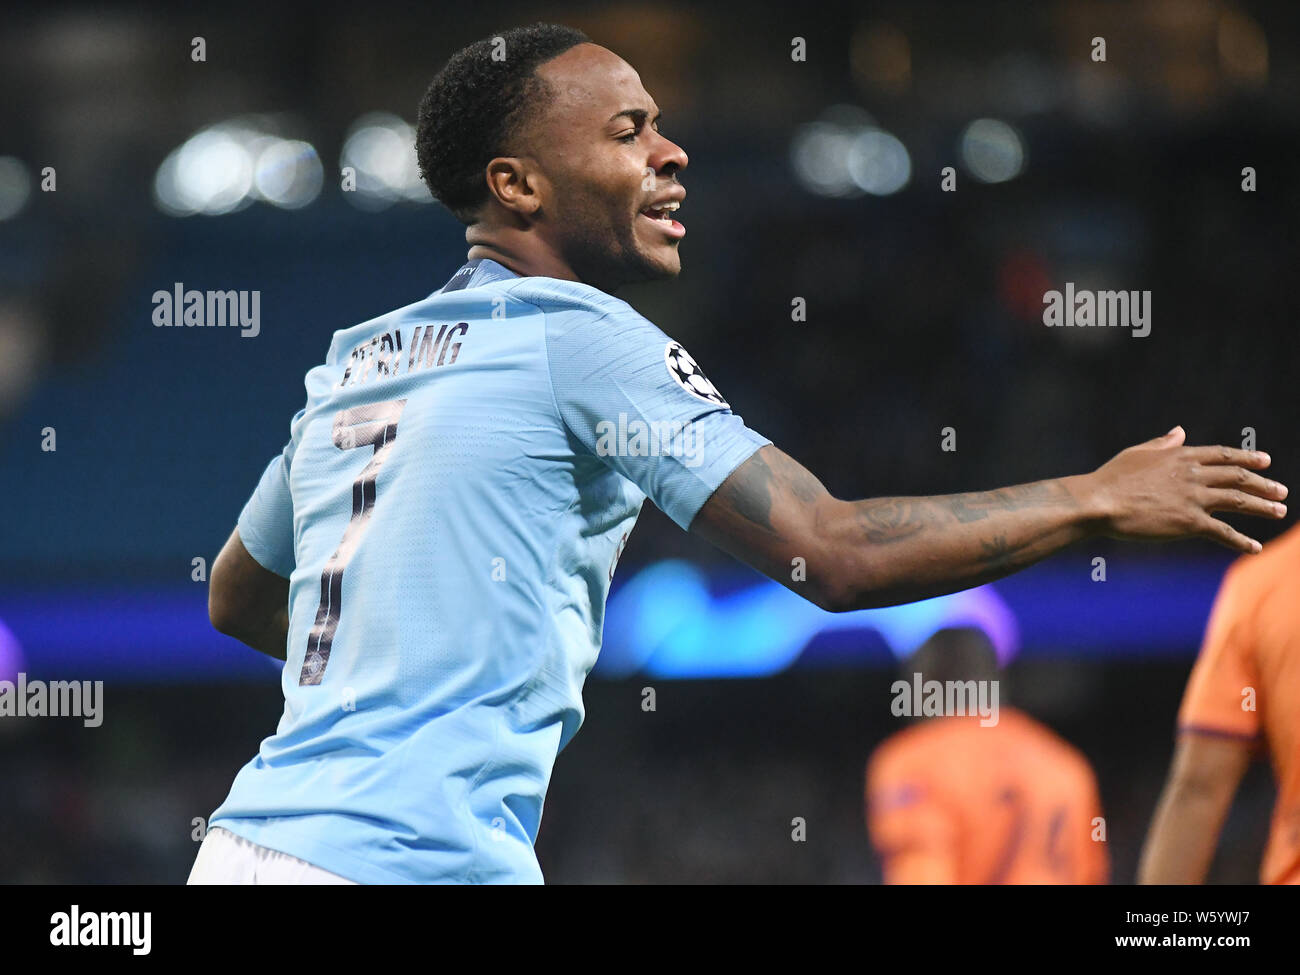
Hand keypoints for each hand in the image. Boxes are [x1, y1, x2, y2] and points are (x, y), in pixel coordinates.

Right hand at [1082, 426, 1287, 552]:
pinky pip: (1224, 533)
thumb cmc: (1111, 478)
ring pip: (1238, 501)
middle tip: (1281, 491)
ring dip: (1262, 507)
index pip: (1223, 455)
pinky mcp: (1190, 523)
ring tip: (1280, 511)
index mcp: (1181, 457)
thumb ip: (1163, 443)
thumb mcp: (1137, 453)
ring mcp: (1194, 499)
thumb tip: (1180, 431)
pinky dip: (1241, 540)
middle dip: (1263, 484)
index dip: (1247, 458)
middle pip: (1238, 478)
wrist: (1100, 502)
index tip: (1265, 461)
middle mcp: (1194, 475)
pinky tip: (1256, 547)